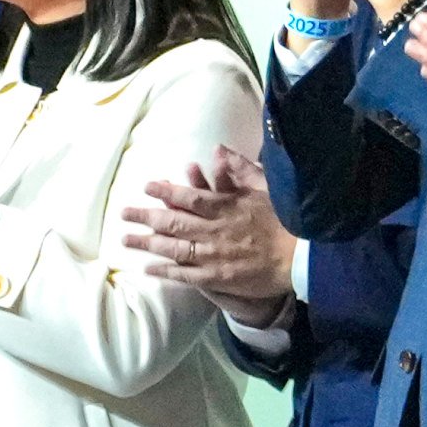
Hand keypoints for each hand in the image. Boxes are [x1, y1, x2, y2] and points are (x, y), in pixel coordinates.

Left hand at [117, 147, 298, 325]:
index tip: (147, 186)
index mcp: (226, 206)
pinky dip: (164, 271)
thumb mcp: (268, 187)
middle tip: (124, 214)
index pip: (188, 197)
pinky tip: (147, 268)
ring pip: (172, 248)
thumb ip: (241, 169)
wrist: (302, 257)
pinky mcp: (216, 277)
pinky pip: (184, 274)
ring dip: (147, 244)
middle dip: (146, 217)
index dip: (166, 191)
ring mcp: (212, 255)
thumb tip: (218, 149)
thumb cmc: (288, 219)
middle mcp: (213, 230)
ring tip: (125, 241)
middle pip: (172, 223)